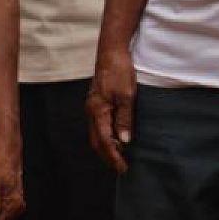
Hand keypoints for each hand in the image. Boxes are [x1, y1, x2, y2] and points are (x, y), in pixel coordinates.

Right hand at [85, 49, 135, 173]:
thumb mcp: (127, 95)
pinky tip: (116, 138)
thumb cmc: (119, 71)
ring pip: (96, 133)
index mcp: (98, 111)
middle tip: (121, 167)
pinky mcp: (96, 101)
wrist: (111, 51)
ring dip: (106, 147)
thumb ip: (125, 118)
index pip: (105, 141)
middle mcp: (91, 110)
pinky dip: (106, 136)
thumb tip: (125, 140)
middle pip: (96, 141)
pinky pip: (99, 125)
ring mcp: (92, 106)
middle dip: (107, 156)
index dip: (114, 156)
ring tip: (120, 156)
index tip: (123, 168)